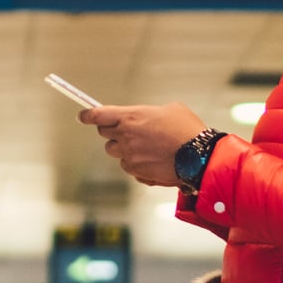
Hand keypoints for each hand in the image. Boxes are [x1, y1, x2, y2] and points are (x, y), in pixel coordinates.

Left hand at [81, 102, 208, 187]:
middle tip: (127, 130)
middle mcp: (125, 137)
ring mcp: (130, 157)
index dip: (87, 115)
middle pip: (105, 134)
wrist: (199, 156)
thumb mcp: (170, 109)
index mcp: (130, 117)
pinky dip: (136, 163)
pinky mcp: (137, 173)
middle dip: (112, 131)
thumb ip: (148, 113)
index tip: (83, 115)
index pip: (98, 115)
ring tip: (145, 146)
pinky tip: (153, 159)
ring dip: (124, 148)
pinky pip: (129, 167)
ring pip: (116, 152)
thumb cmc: (188, 129)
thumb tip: (145, 119)